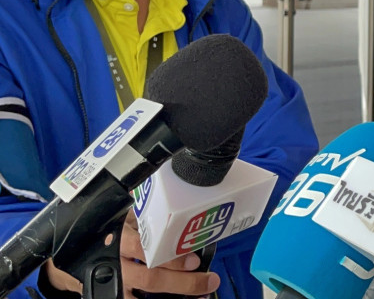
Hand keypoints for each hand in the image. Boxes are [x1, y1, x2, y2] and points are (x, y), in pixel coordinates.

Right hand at [44, 214, 219, 297]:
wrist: (58, 256)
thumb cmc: (95, 231)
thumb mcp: (116, 216)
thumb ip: (139, 212)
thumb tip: (170, 193)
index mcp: (115, 237)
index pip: (143, 248)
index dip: (169, 257)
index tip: (193, 259)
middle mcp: (112, 263)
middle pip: (149, 278)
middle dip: (181, 282)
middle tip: (207, 280)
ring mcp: (108, 284)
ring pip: (139, 298)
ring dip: (171, 296)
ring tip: (199, 297)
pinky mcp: (103, 296)